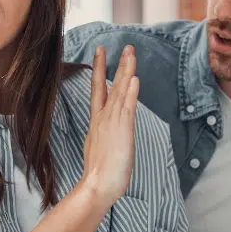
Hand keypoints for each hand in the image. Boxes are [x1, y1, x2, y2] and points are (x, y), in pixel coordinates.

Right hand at [80, 45, 139, 206]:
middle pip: (111, 85)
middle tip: (126, 46)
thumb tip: (107, 129)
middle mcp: (103, 117)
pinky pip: (128, 107)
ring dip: (127, 71)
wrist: (96, 185)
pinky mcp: (122, 131)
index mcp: (96, 120)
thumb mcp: (99, 146)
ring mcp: (112, 123)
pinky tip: (134, 78)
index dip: (99, 68)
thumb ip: (103, 133)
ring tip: (131, 53)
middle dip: (118, 64)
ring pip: (120, 91)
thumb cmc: (99, 172)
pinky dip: (131, 92)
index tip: (100, 51)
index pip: (98, 88)